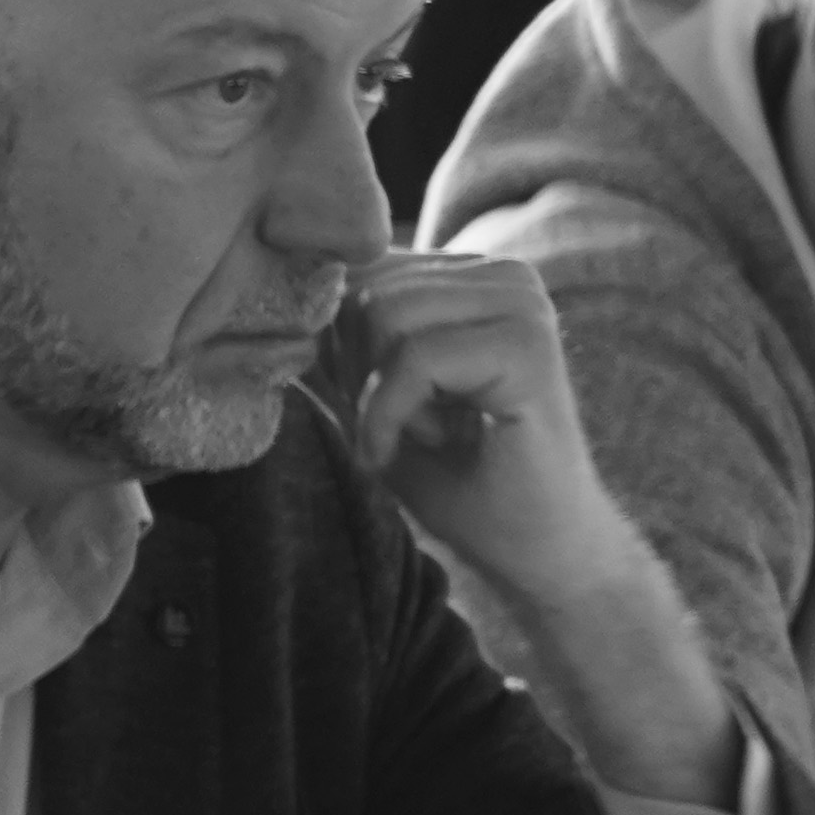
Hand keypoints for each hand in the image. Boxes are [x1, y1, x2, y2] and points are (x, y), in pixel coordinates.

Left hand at [327, 248, 649, 605]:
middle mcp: (503, 274)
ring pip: (384, 315)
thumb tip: (278, 288)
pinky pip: (414, 359)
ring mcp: (524, 305)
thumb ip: (339, 335)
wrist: (536, 546)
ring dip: (383, 393)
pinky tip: (422, 447)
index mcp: (470, 274)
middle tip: (402, 424)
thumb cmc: (455, 473)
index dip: (339, 345)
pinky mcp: (529, 346)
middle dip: (359, 369)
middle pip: (365, 289)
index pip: (358, 267)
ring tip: (427, 431)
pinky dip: (393, 415)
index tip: (372, 403)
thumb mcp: (373, 390)